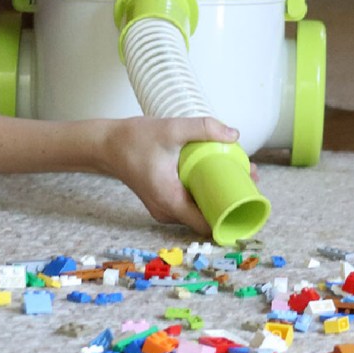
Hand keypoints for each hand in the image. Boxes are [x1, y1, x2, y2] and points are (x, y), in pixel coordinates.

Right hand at [101, 116, 241, 236]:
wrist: (105, 145)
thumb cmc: (133, 139)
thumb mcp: (170, 129)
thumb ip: (202, 128)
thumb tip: (234, 134)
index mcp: (170, 201)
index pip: (207, 224)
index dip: (231, 214)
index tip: (248, 196)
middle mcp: (166, 211)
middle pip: (206, 217)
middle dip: (230, 200)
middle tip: (247, 177)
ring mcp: (163, 208)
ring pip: (197, 210)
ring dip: (217, 195)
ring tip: (234, 173)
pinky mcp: (161, 201)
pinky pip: (188, 203)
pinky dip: (203, 193)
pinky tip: (213, 176)